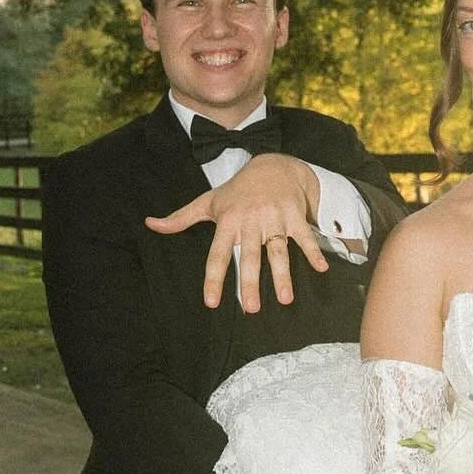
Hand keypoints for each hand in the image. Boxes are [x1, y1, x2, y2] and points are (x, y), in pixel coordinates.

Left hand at [144, 154, 329, 312]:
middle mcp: (250, 222)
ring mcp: (274, 218)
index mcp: (227, 221)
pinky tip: (322, 269)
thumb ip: (181, 218)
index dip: (214, 278)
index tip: (211, 302)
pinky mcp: (295, 216)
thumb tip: (150, 224)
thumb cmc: (237, 190)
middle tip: (250, 308)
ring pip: (278, 251)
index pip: (217, 254)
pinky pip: (305, 237)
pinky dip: (314, 252)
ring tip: (285, 299)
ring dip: (282, 275)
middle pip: (249, 257)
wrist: (273, 165)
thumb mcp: (208, 201)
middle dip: (249, 283)